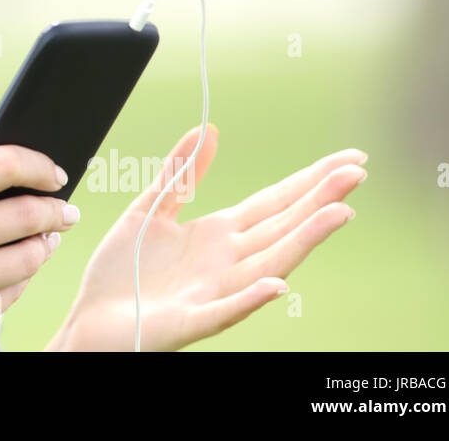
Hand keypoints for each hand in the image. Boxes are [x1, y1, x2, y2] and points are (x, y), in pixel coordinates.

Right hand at [0, 139, 80, 350]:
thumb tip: (11, 151)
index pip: (2, 165)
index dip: (40, 165)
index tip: (56, 172)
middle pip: (27, 213)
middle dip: (56, 210)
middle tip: (65, 210)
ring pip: (30, 257)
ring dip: (45, 245)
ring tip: (45, 239)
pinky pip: (13, 292)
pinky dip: (20, 279)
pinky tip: (13, 269)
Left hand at [50, 124, 365, 351]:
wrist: (91, 319)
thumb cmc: (122, 272)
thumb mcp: (149, 209)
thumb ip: (180, 173)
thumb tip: (208, 128)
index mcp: (217, 234)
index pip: (273, 203)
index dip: (308, 181)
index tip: (347, 161)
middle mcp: (226, 262)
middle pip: (281, 226)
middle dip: (318, 200)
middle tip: (357, 173)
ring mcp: (213, 292)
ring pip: (267, 264)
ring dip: (303, 241)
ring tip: (338, 214)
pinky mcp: (190, 319)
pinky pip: (225, 310)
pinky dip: (252, 299)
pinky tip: (277, 285)